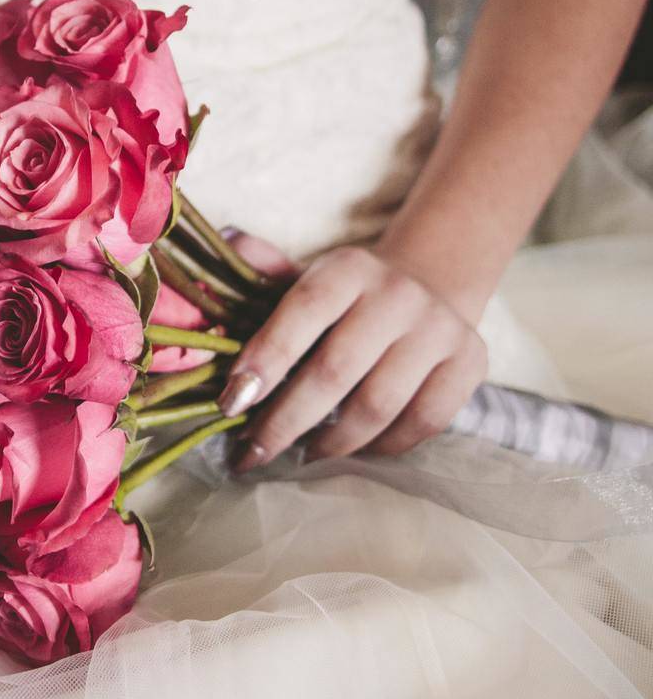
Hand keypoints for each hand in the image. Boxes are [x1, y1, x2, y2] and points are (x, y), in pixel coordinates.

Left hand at [218, 245, 487, 466]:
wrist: (430, 284)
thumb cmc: (348, 296)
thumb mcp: (306, 276)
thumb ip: (268, 272)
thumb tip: (228, 245)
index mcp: (348, 268)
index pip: (302, 311)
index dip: (265, 359)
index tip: (231, 403)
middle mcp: (398, 294)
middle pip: (335, 372)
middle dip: (286, 420)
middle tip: (255, 451)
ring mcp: (439, 329)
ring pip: (378, 406)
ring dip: (332, 442)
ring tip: (303, 454)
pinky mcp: (470, 363)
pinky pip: (422, 423)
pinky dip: (382, 447)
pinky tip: (355, 450)